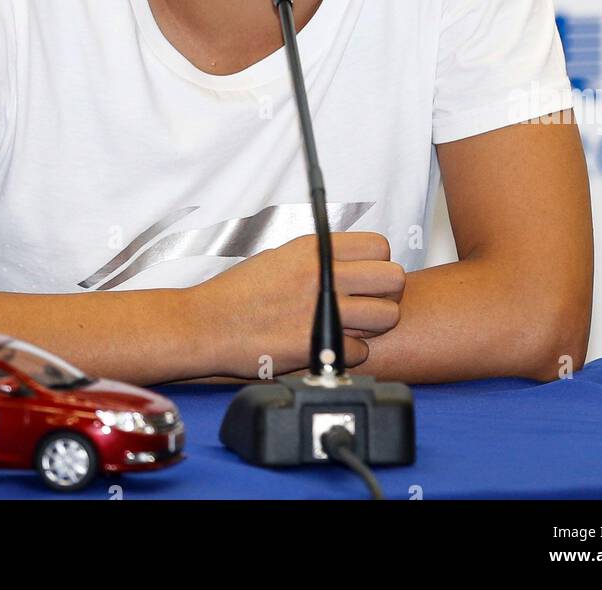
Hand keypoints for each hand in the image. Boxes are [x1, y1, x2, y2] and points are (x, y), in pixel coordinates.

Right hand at [188, 231, 404, 378]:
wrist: (208, 325)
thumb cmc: (240, 291)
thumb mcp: (281, 256)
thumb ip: (320, 256)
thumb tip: (353, 261)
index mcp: (315, 248)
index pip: (379, 246)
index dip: (378, 263)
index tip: (367, 276)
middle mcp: (323, 275)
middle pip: (393, 279)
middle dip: (386, 294)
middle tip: (368, 303)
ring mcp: (323, 311)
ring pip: (386, 317)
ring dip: (374, 327)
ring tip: (352, 328)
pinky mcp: (318, 346)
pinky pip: (361, 352)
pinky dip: (349, 354)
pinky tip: (328, 347)